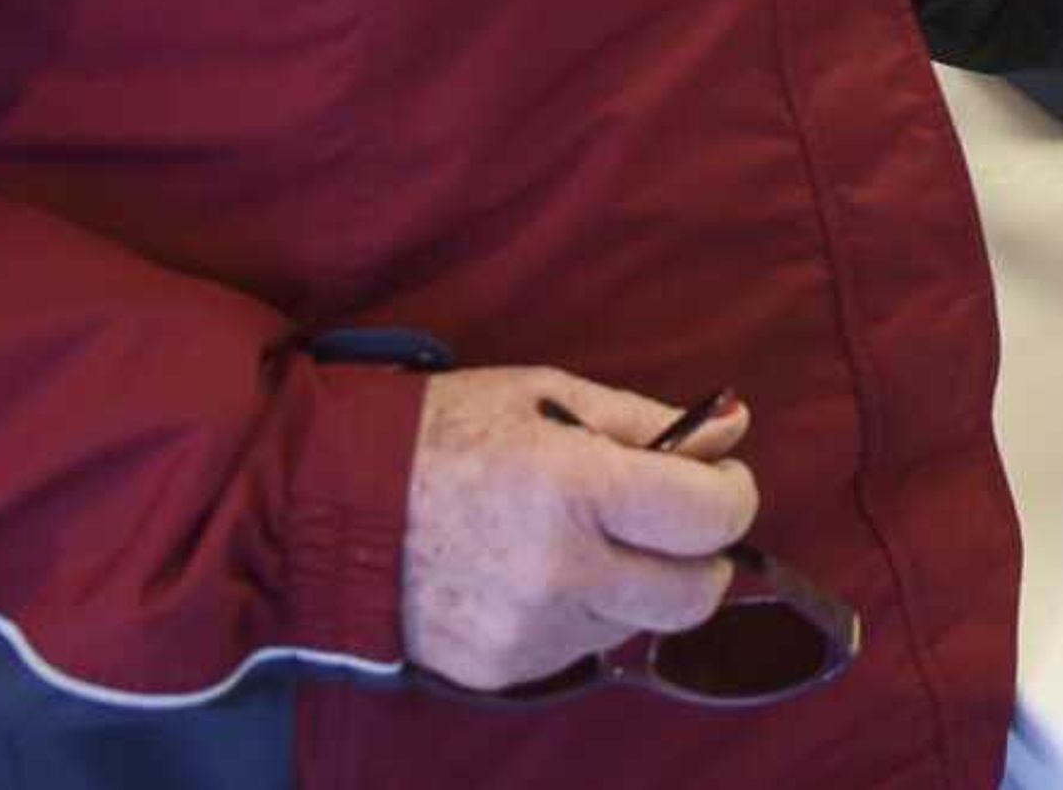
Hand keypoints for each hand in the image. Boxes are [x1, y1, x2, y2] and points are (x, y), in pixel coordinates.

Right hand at [400, 368, 757, 689]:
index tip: (718, 477)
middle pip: (693, 595)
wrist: (330, 506)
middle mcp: (560, 571)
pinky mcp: (503, 668)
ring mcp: (530, 630)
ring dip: (637, 582)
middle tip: (673, 519)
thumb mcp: (547, 395)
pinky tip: (539, 570)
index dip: (732, 494)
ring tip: (585, 536)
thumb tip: (732, 428)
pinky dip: (583, 611)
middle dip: (701, 555)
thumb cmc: (442, 432)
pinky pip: (582, 646)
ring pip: (639, 623)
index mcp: (577, 488)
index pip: (711, 519)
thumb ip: (646, 420)